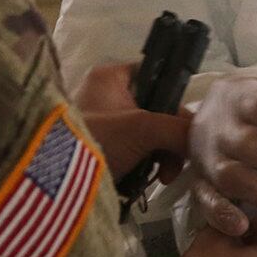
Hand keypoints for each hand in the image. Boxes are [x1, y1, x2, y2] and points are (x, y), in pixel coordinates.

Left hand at [72, 62, 190, 185]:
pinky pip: (133, 149)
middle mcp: (106, 93)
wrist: (57, 182)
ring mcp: (102, 121)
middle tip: (174, 164)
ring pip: (148, 133)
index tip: (184, 129)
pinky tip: (148, 180)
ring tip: (162, 178)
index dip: (175, 100)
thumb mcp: (144, 129)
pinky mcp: (99, 146)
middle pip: (156, 109)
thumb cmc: (99, 139)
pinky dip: (144, 164)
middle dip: (170, 139)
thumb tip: (200, 141)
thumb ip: (179, 129)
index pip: (158, 75)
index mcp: (112, 76)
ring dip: (161, 155)